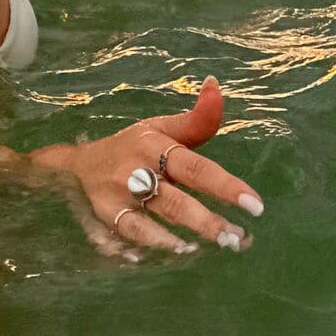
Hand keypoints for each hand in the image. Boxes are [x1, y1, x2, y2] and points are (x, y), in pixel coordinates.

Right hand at [31, 78, 264, 258]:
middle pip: (177, 199)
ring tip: (217, 244)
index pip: (195, 167)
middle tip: (238, 237)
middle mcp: (137, 169)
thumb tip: (216, 84)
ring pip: (157, 217)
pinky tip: (175, 251)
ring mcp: (120, 195)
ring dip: (187, 235)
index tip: (254, 204)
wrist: (81, 162)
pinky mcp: (108, 214)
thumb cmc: (133, 146)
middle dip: (209, 220)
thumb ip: (195, 118)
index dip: (226, 186)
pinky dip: (152, 242)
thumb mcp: (161, 127)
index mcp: (155, 145)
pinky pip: (130, 231)